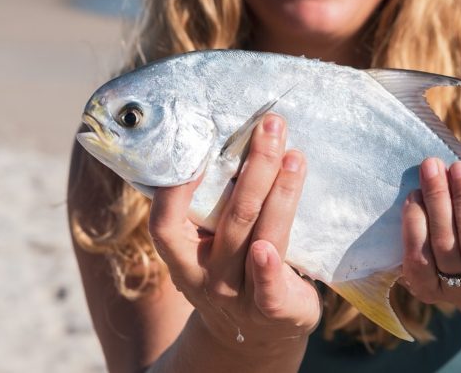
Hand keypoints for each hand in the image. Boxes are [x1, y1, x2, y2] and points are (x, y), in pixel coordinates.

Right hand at [147, 114, 320, 351]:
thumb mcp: (212, 244)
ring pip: (258, 236)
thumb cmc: (235, 269)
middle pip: (232, 215)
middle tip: (272, 125)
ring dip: (280, 192)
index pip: (165, 222)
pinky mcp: (273, 310)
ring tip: (295, 155)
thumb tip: (237, 134)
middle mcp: (206, 276)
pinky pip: (268, 289)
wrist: (259, 334)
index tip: (200, 145)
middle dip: (256, 165)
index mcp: (184, 255)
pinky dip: (269, 267)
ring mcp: (239, 294)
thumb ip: (216, 204)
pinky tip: (268, 248)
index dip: (177, 187)